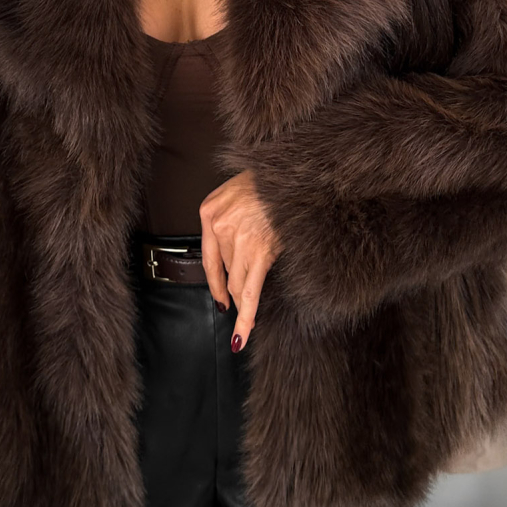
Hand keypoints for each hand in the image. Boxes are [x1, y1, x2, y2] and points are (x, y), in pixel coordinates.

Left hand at [199, 169, 281, 350]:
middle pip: (227, 271)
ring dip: (244, 301)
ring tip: (247, 321)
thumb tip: (236, 255)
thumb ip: (230, 219)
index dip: (215, 283)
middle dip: (234, 290)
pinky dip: (246, 317)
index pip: (209, 258)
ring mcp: (239, 239)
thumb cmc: (272, 181)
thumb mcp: (238, 192)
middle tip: (239, 308)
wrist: (297, 171)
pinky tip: (243, 334)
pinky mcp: (260, 252)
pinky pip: (251, 292)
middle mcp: (220, 226)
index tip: (220, 300)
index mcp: (210, 210)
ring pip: (238, 283)